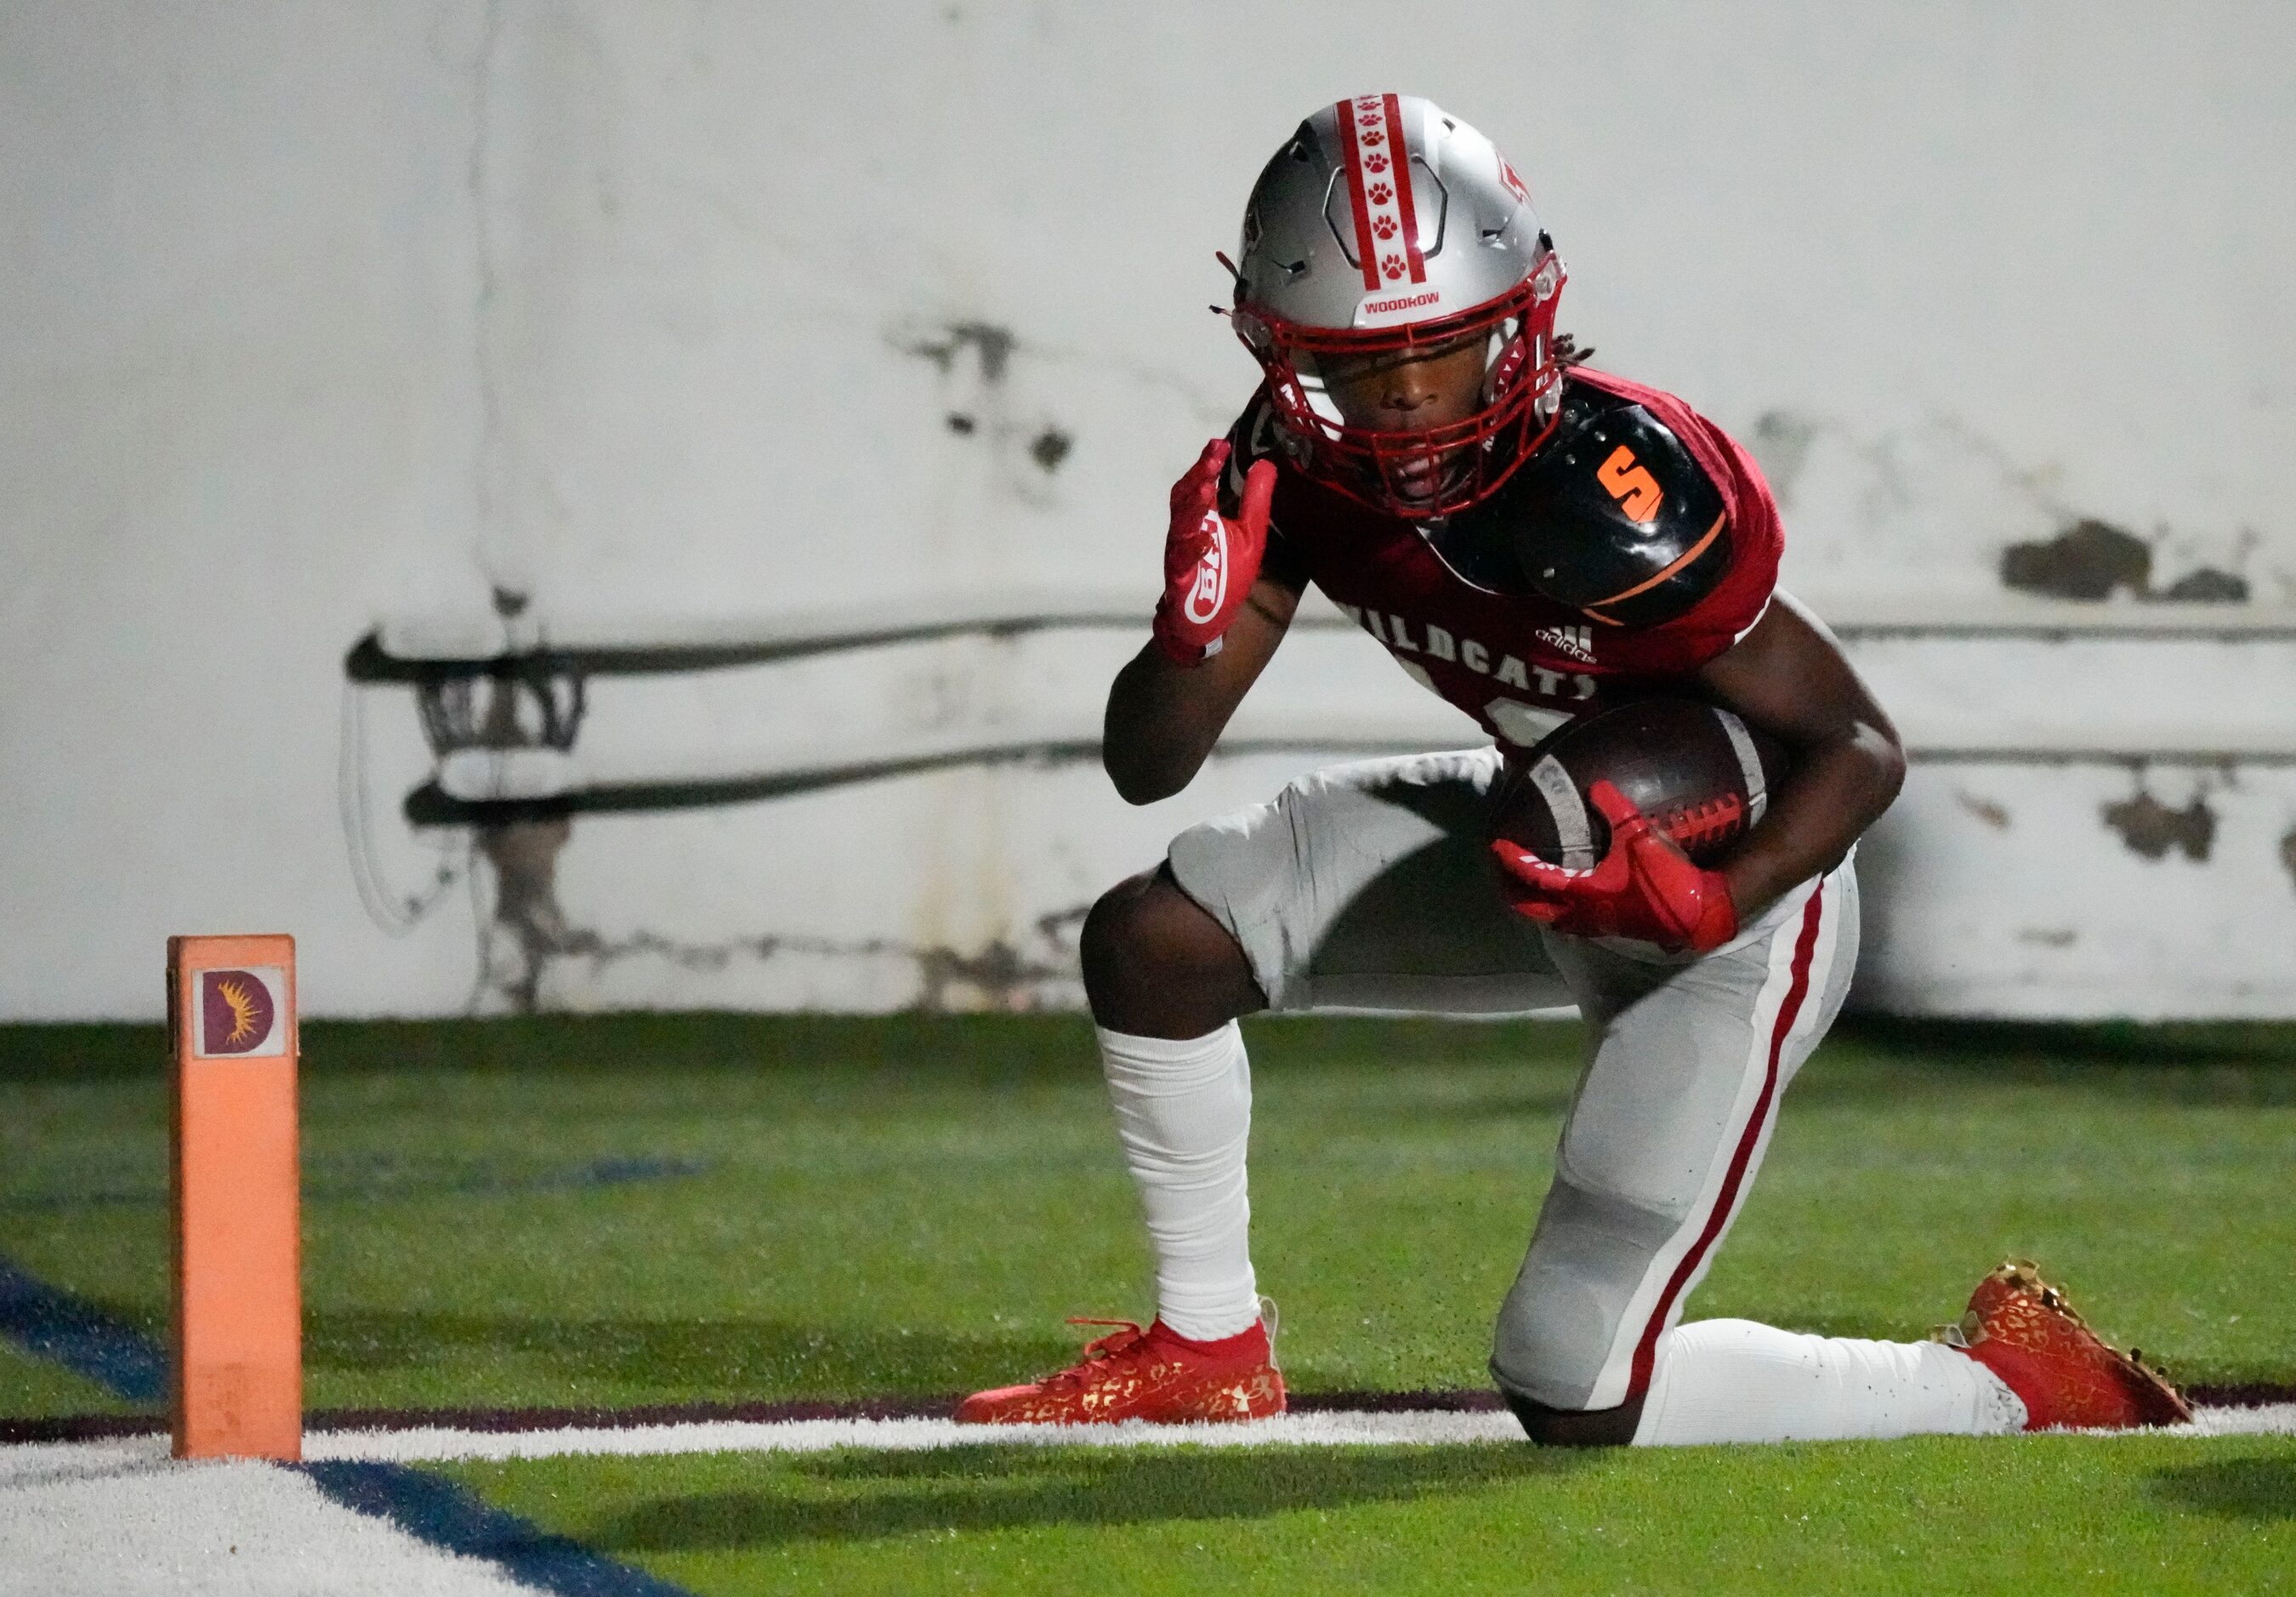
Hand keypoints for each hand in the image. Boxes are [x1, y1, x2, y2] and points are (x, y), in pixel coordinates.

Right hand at [1153, 439, 1275, 665]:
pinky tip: (1205, 540)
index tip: (1219, 444)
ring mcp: (1180, 556)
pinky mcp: (1179, 581)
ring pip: (1180, 527)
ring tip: (1205, 489)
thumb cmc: (1226, 575)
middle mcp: (1186, 532)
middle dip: (1197, 478)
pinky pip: (1182, 564)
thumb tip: (1265, 462)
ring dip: (1191, 508)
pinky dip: (1192, 551)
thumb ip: (1255, 501)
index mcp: (1202, 518)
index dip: (1206, 463)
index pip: (1200, 484)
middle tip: (1211, 459)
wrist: (1206, 621)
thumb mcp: (1249, 534)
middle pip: (1184, 499)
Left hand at [1490, 780, 1738, 950]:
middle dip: (1514, 894)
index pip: (1536, 877)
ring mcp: (1597, 926)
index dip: (1514, 861)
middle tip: (1502, 877)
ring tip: (1529, 887)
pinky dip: (1560, 909)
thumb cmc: (1667, 879)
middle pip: (1534, 910)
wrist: (1698, 914)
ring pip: (1553, 920)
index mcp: (1582, 893)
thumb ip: (1615, 809)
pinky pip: (1573, 922)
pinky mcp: (1613, 928)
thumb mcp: (1640, 836)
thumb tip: (1597, 785)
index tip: (1497, 847)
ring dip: (1537, 905)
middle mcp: (1583, 915)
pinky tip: (1570, 895)